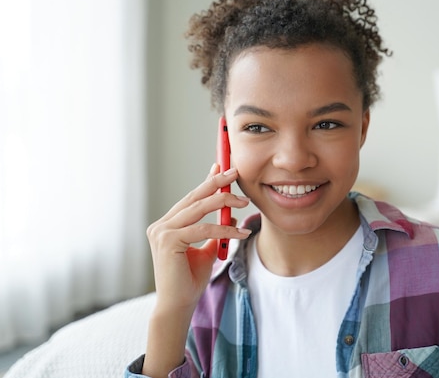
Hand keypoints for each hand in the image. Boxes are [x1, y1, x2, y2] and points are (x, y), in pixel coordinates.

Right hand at [146, 164, 251, 315]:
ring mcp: (161, 232)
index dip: (207, 181)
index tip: (222, 167)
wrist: (178, 304)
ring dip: (225, 202)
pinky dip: (225, 228)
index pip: (190, 198)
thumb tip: (230, 212)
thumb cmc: (190, 279)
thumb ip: (214, 230)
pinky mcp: (168, 241)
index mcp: (167, 225)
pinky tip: (241, 231)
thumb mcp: (206, 249)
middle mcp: (161, 225)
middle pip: (194, 197)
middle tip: (235, 172)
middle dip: (216, 183)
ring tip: (245, 202)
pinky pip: (203, 229)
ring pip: (199, 209)